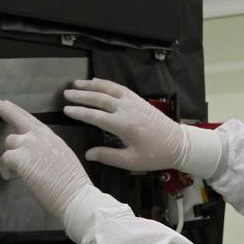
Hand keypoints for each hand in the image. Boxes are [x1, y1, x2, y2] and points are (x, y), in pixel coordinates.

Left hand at [0, 96, 91, 218]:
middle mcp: (40, 136)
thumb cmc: (71, 185)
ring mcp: (30, 145)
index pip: (31, 120)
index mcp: (51, 137)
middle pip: (18, 118)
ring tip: (18, 173)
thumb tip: (32, 154)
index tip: (6, 103)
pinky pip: (4, 159)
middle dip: (4, 108)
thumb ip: (46, 150)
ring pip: (9, 142)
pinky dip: (6, 170)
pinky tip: (12, 178)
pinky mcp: (20, 158)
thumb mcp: (62, 159)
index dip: (17, 111)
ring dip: (11, 157)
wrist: (76, 196)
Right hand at [62, 78, 187, 171]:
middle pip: (99, 99)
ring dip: (91, 85)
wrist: (177, 143)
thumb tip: (88, 154)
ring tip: (76, 84)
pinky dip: (106, 83)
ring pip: (108, 89)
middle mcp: (126, 109)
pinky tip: (96, 82)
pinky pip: (119, 87)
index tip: (66, 110)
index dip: (79, 112)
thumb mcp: (130, 161)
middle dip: (81, 95)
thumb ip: (108, 156)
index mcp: (123, 125)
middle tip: (65, 94)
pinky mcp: (138, 99)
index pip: (95, 116)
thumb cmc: (154, 155)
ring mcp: (133, 102)